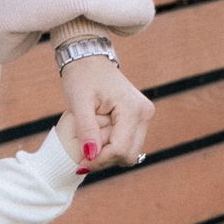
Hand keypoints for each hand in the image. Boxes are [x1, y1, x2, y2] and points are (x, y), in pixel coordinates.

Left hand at [57, 55, 153, 169]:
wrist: (89, 59)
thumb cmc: (82, 76)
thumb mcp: (79, 102)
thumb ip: (86, 129)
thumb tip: (91, 156)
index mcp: (133, 109)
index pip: (120, 149)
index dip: (99, 160)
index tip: (80, 165)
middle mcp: (145, 114)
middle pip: (128, 154)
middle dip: (105, 159)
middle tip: (83, 153)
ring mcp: (145, 116)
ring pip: (130, 152)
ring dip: (108, 153)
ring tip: (89, 141)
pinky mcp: (140, 118)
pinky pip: (128, 144)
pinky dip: (112, 147)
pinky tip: (97, 138)